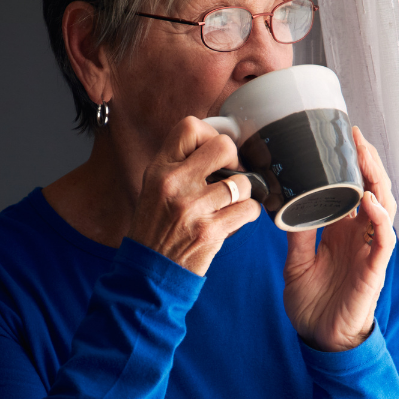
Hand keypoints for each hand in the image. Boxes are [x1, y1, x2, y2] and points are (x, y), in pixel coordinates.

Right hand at [127, 117, 262, 275]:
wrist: (149, 271)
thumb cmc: (155, 229)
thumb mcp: (154, 188)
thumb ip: (179, 165)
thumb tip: (218, 145)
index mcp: (159, 169)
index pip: (190, 127)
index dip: (210, 135)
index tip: (213, 154)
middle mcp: (174, 183)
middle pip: (223, 146)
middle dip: (234, 161)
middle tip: (229, 176)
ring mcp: (193, 207)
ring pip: (242, 181)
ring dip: (243, 193)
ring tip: (229, 204)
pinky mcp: (210, 230)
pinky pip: (249, 209)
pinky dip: (248, 214)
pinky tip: (233, 220)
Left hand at [282, 126, 397, 351]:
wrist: (318, 338)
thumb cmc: (312, 302)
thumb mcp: (296, 261)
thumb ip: (297, 234)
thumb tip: (285, 205)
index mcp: (341, 232)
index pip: (351, 190)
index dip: (351, 166)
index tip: (341, 138)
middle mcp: (359, 237)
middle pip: (372, 190)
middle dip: (366, 163)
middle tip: (356, 136)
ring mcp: (368, 251)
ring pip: (383, 208)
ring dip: (375, 181)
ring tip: (364, 157)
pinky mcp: (374, 270)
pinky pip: (382, 239)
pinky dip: (378, 218)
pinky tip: (368, 200)